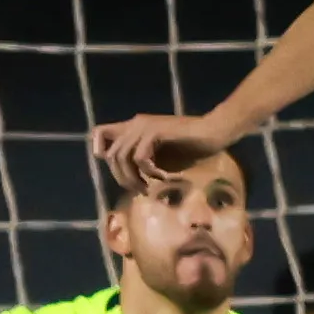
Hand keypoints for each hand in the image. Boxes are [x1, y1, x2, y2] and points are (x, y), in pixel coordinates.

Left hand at [93, 112, 236, 194]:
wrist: (214, 132)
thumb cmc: (191, 146)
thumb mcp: (160, 156)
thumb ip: (142, 161)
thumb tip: (127, 177)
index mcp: (134, 126)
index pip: (99, 133)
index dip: (99, 150)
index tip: (116, 170)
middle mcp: (135, 123)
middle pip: (110, 155)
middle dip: (121, 178)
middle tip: (139, 190)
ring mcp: (145, 126)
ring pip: (122, 157)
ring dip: (133, 178)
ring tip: (148, 187)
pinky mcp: (156, 132)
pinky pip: (140, 158)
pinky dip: (149, 171)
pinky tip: (163, 176)